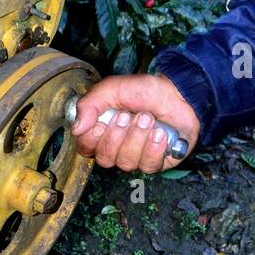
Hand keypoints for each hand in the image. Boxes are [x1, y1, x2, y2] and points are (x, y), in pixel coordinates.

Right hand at [71, 73, 200, 172]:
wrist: (179, 93)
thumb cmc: (145, 91)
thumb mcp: (112, 89)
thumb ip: (89, 104)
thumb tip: (76, 129)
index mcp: (102, 132)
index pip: (85, 148)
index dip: (93, 138)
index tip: (104, 121)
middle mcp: (116, 148)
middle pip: (105, 159)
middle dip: (118, 136)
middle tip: (130, 116)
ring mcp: (136, 158)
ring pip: (126, 163)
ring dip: (138, 138)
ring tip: (149, 119)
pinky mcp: (156, 162)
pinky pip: (148, 166)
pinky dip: (154, 148)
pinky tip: (161, 133)